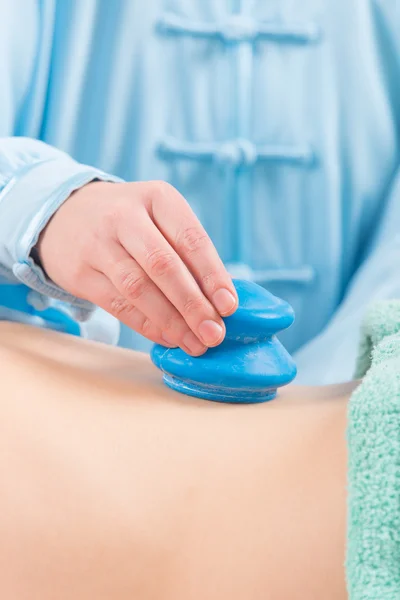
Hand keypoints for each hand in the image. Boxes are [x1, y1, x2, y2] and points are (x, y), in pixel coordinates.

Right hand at [37, 181, 237, 354]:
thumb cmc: (130, 222)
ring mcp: (97, 244)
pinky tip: (168, 337)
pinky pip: (118, 304)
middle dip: (193, 304)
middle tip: (214, 334)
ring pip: (139, 288)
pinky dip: (146, 325)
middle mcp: (124, 216)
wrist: (64, 215)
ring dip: (171, 321)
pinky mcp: (79, 273)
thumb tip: (220, 300)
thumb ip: (187, 252)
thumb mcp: (159, 217)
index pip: (191, 239)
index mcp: (157, 198)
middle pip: (164, 265)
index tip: (228, 306)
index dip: (212, 275)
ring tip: (194, 343)